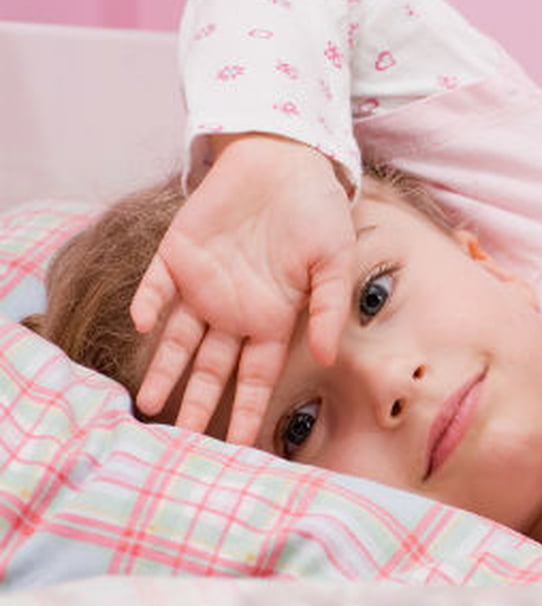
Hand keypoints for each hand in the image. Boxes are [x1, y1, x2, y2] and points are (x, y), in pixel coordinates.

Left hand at [130, 134, 356, 444]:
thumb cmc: (318, 210)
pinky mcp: (177, 253)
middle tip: (180, 444)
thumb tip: (328, 356)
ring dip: (162, 370)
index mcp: (273, 317)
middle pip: (210, 368)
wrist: (286, 158)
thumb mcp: (336, 261)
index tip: (241, 447)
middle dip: (197, 405)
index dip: (248, 410)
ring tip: (146, 405)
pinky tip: (142, 325)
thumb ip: (330, 308)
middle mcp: (234, 310)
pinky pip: (156, 286)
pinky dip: (148, 304)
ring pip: (176, 339)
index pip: (256, 376)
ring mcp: (202, 284)